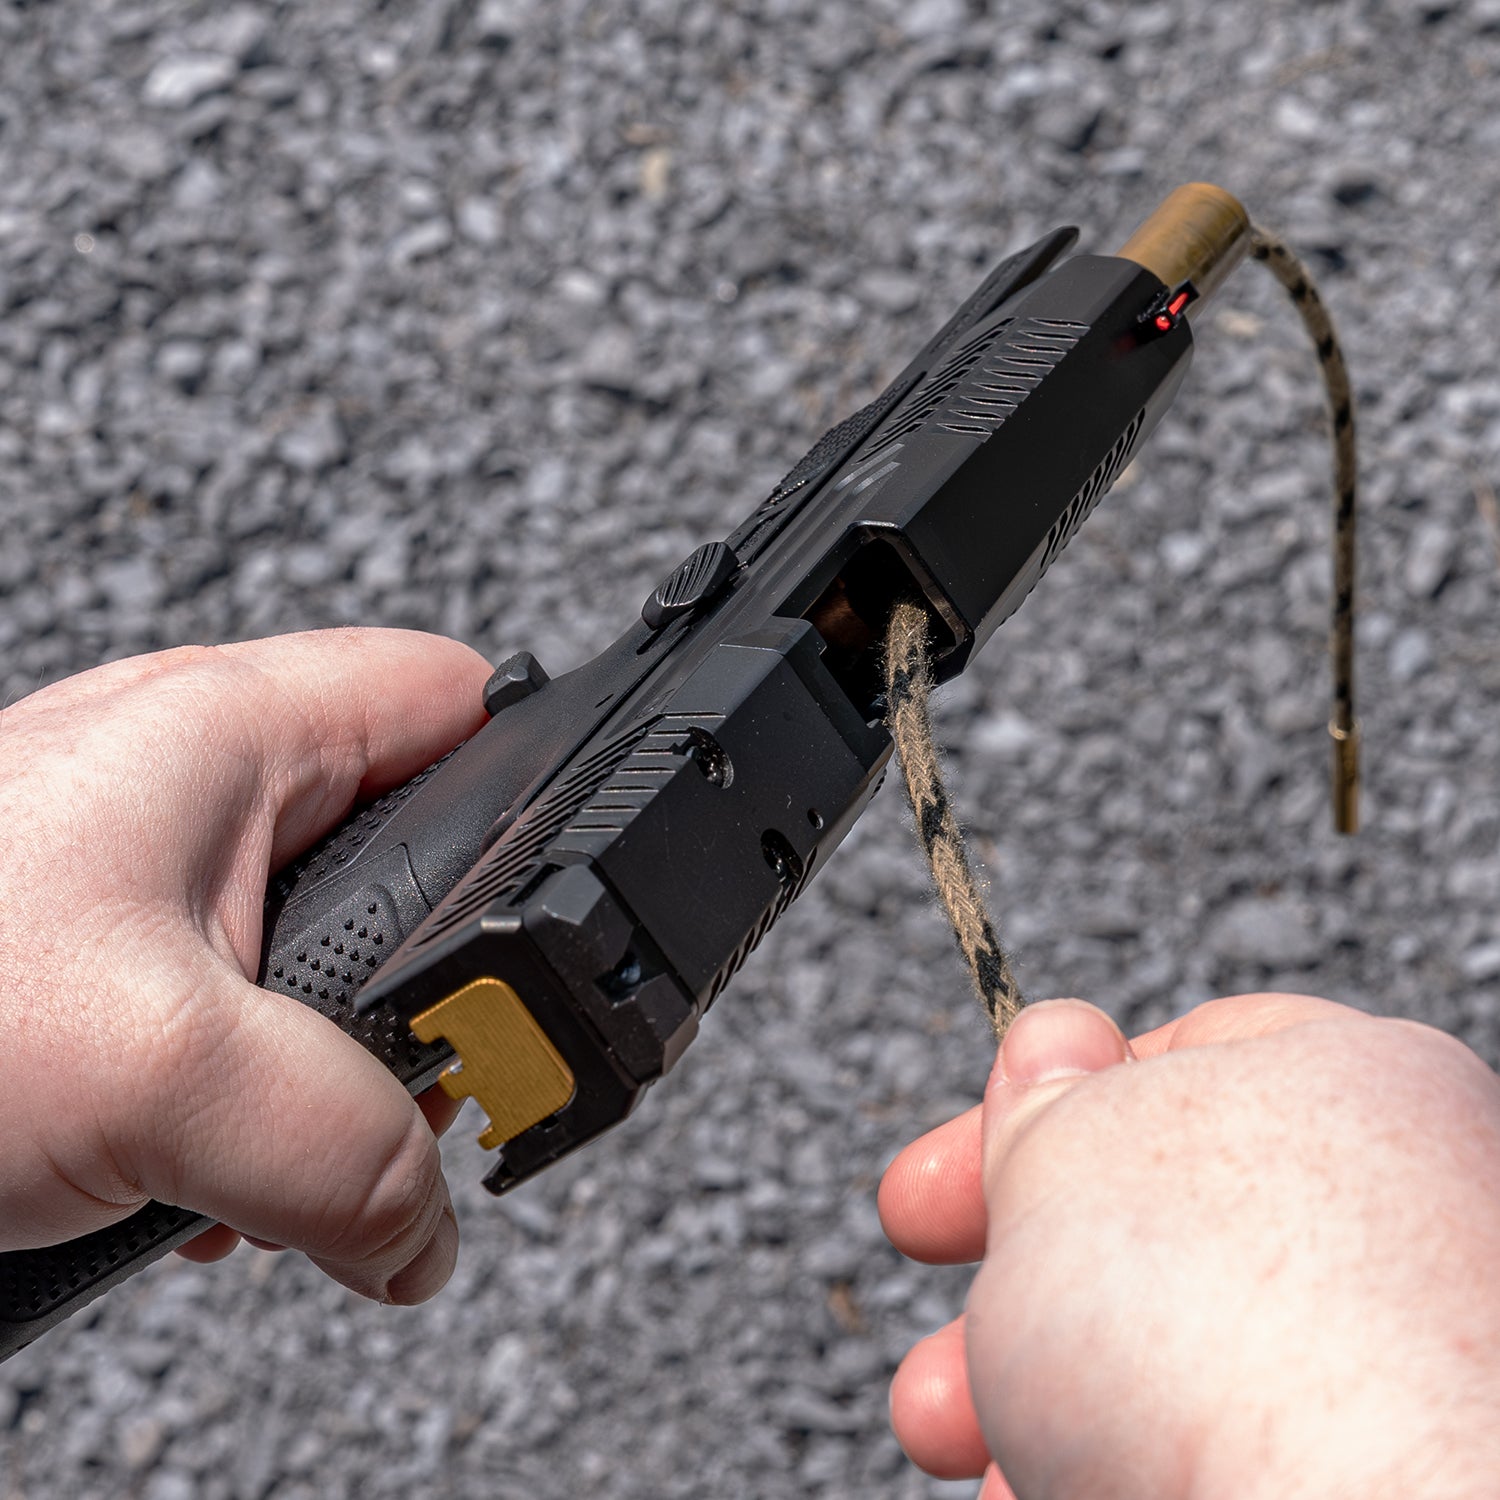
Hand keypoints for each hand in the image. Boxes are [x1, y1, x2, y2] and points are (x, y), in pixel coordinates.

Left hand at [0, 629, 490, 1303]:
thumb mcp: (162, 1071)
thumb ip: (347, 1151)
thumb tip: (426, 1230)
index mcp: (231, 733)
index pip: (454, 698)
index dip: (538, 779)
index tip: (569, 898)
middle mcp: (192, 789)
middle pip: (403, 847)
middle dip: (424, 990)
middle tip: (407, 1090)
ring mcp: (138, 881)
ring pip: (312, 957)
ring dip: (322, 1076)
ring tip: (278, 1162)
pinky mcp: (94, 969)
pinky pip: (225, 1022)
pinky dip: (237, 1110)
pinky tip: (191, 1184)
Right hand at [880, 994, 1499, 1498]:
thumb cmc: (1213, 1323)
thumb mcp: (1063, 1152)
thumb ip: (1044, 1095)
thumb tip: (1049, 1040)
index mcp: (1350, 1080)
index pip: (1179, 1058)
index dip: (1027, 1116)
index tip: (939, 1188)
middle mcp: (1414, 1211)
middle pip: (1164, 1228)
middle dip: (1008, 1296)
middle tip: (933, 1368)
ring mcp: (1422, 1356)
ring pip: (1188, 1359)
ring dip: (1042, 1400)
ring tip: (961, 1448)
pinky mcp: (1407, 1467)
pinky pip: (1243, 1444)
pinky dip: (1132, 1463)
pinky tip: (1053, 1497)